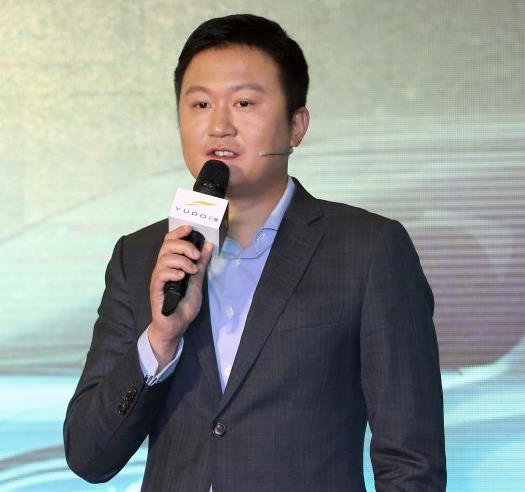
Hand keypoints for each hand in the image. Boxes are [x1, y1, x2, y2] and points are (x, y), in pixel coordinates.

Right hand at [149, 225, 212, 367]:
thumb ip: (201, 264)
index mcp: (171, 264)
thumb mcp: (197, 281)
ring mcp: (158, 278)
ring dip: (181, 260)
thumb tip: (208, 245)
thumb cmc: (183, 305)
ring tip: (192, 270)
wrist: (176, 326)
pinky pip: (160, 274)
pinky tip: (181, 276)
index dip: (178, 232)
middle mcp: (162, 268)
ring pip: (164, 258)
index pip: (170, 241)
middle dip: (184, 246)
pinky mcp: (156, 289)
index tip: (191, 229)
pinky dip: (172, 272)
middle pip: (166, 245)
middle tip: (196, 255)